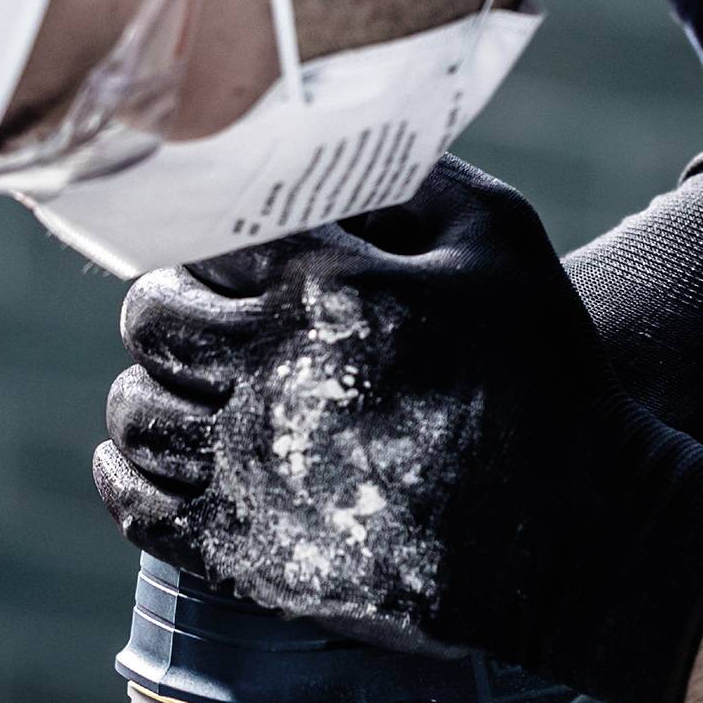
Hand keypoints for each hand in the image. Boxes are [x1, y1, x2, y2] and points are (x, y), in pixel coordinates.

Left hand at [97, 157, 702, 702]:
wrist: (574, 536)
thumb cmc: (546, 376)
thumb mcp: (505, 239)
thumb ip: (410, 175)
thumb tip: (329, 146)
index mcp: (327, 286)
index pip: (203, 233)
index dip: (208, 238)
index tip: (229, 257)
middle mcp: (272, 375)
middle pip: (152, 319)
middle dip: (169, 310)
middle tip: (199, 320)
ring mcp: (252, 471)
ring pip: (136, 413)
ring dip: (150, 392)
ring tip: (185, 391)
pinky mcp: (244, 555)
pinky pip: (137, 508)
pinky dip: (128, 476)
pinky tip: (159, 460)